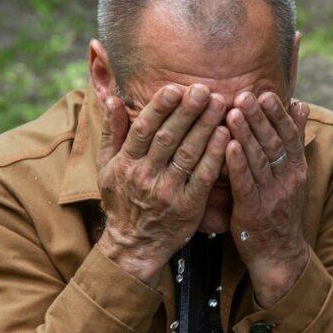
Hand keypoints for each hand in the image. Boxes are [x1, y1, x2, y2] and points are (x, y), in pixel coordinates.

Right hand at [95, 83, 228, 286]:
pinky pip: (203, 177)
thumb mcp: (106, 167)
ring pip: (187, 154)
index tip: (175, 87)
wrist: (133, 245)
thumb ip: (112, 131)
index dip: (160, 107)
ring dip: (204, 127)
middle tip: (203, 88)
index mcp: (126, 163)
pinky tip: (226, 136)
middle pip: (168, 137)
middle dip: (187, 111)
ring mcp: (167, 192)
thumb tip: (113, 98)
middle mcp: (145, 176)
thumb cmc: (121, 201)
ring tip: (219, 104)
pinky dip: (214, 156)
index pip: (143, 128)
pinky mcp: (188, 207)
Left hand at [224, 91, 310, 306]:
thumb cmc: (281, 209)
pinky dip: (237, 164)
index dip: (278, 114)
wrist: (279, 254)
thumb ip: (294, 140)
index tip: (266, 93)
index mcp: (296, 169)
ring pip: (258, 160)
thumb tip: (300, 105)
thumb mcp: (294, 174)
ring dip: (246, 134)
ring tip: (233, 111)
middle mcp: (287, 180)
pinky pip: (245, 184)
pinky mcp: (253, 211)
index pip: (289, 136)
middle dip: (259, 118)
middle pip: (273, 143)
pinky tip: (228, 146)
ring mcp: (271, 196)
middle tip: (246, 94)